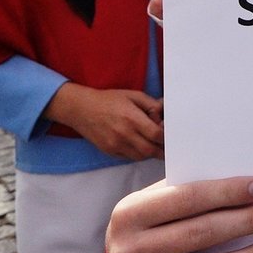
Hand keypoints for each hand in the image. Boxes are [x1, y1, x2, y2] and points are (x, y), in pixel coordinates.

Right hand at [44, 85, 164, 160]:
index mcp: (132, 118)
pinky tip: (142, 146)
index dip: (166, 137)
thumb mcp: (133, 95)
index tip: (171, 135)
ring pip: (141, 156)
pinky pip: (129, 157)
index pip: (156, 134)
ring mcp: (116, 145)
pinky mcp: (109, 151)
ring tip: (156, 146)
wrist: (82, 109)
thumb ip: (151, 105)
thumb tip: (164, 115)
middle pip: (150, 150)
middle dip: (162, 150)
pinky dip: (138, 154)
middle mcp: (124, 134)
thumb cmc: (109, 100)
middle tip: (169, 148)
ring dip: (150, 153)